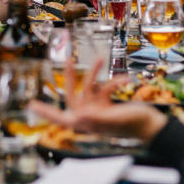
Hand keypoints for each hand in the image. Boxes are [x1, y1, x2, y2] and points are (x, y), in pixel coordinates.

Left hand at [28, 57, 168, 141]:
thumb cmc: (134, 126)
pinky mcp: (108, 104)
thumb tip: (77, 117)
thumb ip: (96, 119)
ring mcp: (99, 110)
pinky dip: (114, 82)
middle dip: (71, 77)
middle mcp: (89, 116)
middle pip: (73, 95)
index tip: (31, 105)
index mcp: (86, 123)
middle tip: (68, 61)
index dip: (45, 112)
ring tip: (100, 57)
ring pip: (91, 86)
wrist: (152, 125)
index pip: (60, 117)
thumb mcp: (114, 120)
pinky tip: (125, 79)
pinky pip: (106, 88)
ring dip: (96, 72)